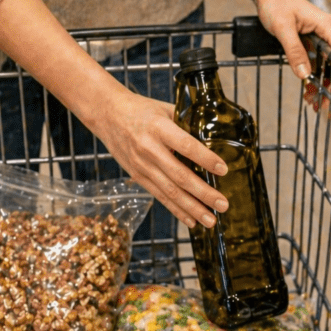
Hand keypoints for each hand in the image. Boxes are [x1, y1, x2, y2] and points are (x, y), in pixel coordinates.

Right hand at [93, 88, 229, 229]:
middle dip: (204, 193)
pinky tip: (192, 221)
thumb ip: (187, 123)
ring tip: (211, 221)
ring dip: (193, 208)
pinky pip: (160, 196)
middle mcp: (149, 149)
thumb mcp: (164, 109)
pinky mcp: (138, 177)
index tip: (223, 170)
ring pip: (171, 192)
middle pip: (180, 176)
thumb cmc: (142, 110)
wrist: (107, 115)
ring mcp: (142, 166)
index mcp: (158, 128)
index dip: (205, 159)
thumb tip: (215, 137)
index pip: (185, 146)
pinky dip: (177, 210)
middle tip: (223, 205)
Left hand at [250, 0, 330, 97]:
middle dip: (329, 85)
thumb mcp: (283, 28)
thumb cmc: (275, 1)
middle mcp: (326, 32)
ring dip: (319, 82)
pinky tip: (306, 86)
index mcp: (326, 26)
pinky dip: (311, 74)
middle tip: (321, 105)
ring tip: (311, 101)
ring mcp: (318, 36)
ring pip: (324, 64)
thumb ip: (294, 51)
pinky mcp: (308, 40)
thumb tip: (305, 75)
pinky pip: (314, 60)